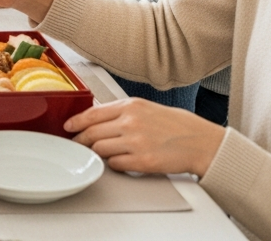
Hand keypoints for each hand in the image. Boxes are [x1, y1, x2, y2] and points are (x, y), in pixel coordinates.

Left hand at [66, 98, 225, 176]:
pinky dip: (113, 164)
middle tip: (77, 144)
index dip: (76, 122)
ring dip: (97, 152)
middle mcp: (131, 122)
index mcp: (131, 106)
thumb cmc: (177, 125)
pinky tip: (119, 161)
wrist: (201, 142)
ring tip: (100, 153)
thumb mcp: (147, 108)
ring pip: (100, 149)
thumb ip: (122, 112)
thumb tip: (97, 118)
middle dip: (81, 140)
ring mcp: (136, 142)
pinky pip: (114, 164)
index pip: (92, 113)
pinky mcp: (142, 161)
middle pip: (92, 132)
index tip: (68, 127)